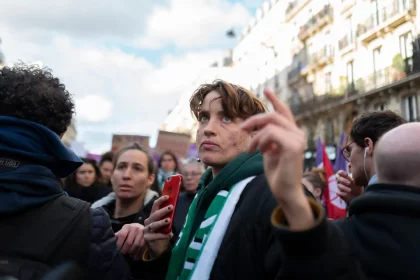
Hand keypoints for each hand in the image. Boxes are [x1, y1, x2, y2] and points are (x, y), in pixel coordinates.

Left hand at [115, 223, 145, 259]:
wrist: (140, 228)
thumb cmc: (128, 232)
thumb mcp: (122, 232)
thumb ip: (116, 236)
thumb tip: (108, 242)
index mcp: (127, 226)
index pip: (122, 236)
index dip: (119, 244)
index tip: (117, 250)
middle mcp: (134, 228)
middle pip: (129, 242)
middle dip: (125, 250)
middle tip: (123, 254)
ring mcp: (141, 232)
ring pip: (136, 245)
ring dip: (131, 251)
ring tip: (129, 254)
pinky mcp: (146, 236)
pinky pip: (141, 246)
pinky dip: (137, 251)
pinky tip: (134, 254)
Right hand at [144, 195, 173, 258]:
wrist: (157, 248)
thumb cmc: (161, 233)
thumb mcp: (165, 224)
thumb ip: (168, 217)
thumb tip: (174, 208)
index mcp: (152, 216)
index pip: (155, 206)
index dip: (161, 200)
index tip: (168, 196)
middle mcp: (148, 222)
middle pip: (155, 214)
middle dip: (163, 210)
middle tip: (171, 207)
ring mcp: (146, 230)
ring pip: (154, 225)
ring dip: (162, 222)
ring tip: (169, 220)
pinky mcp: (147, 238)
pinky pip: (156, 236)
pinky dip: (164, 235)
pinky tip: (170, 234)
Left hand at [241, 89, 312, 229]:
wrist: (285, 191)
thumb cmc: (278, 173)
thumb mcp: (269, 151)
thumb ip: (267, 138)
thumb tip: (258, 130)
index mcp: (292, 133)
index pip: (284, 111)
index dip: (275, 100)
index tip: (266, 90)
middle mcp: (298, 133)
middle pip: (273, 115)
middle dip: (254, 119)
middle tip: (242, 129)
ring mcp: (297, 139)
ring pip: (270, 123)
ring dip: (256, 135)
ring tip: (251, 149)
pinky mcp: (293, 146)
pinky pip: (270, 133)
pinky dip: (261, 141)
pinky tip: (260, 152)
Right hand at [336, 170, 362, 203]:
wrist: (359, 196)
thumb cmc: (357, 186)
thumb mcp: (357, 178)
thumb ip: (353, 171)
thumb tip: (349, 163)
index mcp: (344, 177)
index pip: (339, 173)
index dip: (341, 173)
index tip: (346, 174)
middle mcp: (341, 181)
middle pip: (337, 178)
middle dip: (343, 180)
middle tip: (349, 183)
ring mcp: (340, 188)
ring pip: (338, 185)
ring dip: (344, 187)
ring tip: (350, 190)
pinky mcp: (340, 194)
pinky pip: (338, 193)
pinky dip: (341, 193)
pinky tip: (346, 194)